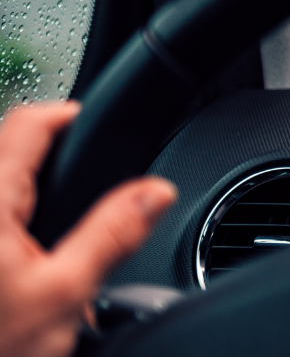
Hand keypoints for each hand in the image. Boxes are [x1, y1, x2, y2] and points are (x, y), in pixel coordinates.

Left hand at [0, 102, 175, 356]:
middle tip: (78, 176)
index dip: (66, 115)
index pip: (27, 123)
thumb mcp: (63, 294)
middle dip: (42, 157)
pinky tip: (19, 259)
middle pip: (4, 151)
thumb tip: (154, 192)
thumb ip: (111, 233)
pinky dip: (8, 223)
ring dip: (18, 192)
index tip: (89, 124)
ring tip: (46, 221)